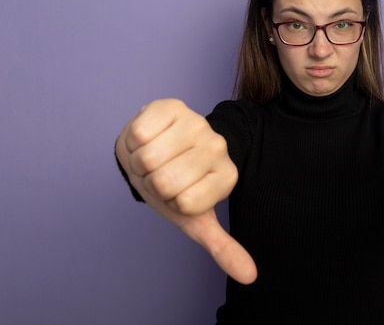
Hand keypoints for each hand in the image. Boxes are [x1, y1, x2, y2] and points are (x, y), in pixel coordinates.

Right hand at [116, 99, 256, 283]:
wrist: (155, 149)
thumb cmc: (174, 187)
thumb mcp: (195, 219)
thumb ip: (223, 247)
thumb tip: (250, 277)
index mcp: (227, 177)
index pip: (185, 203)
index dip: (171, 203)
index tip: (179, 194)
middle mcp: (218, 147)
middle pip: (164, 182)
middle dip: (152, 183)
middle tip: (162, 174)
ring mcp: (197, 123)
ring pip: (149, 158)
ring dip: (139, 162)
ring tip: (154, 157)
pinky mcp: (172, 105)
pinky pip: (138, 133)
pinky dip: (132, 141)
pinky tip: (147, 138)